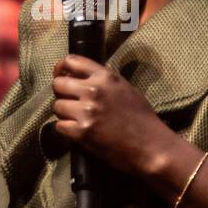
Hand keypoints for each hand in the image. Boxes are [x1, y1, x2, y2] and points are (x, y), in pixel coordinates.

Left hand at [50, 55, 176, 178]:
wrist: (151, 146)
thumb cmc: (142, 118)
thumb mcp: (125, 88)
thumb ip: (103, 80)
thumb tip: (81, 77)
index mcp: (105, 76)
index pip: (71, 61)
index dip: (61, 68)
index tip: (61, 75)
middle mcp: (93, 90)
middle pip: (58, 84)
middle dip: (61, 93)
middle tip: (69, 102)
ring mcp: (86, 112)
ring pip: (57, 106)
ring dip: (64, 113)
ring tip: (76, 119)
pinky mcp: (82, 132)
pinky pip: (59, 126)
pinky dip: (66, 129)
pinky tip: (77, 131)